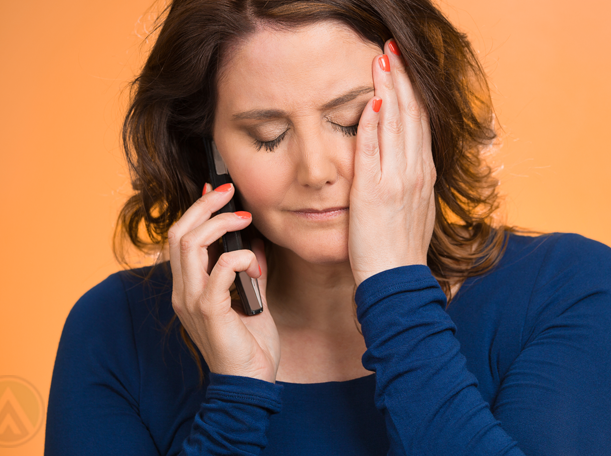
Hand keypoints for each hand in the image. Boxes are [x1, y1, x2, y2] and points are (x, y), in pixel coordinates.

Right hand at [167, 182, 279, 382]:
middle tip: (229, 192)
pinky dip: (240, 258)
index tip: (217, 191)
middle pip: (179, 233)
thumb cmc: (249, 344)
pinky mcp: (209, 311)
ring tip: (245, 219)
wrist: (249, 384)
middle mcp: (183, 291)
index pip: (180, 238)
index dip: (196, 210)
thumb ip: (248, 271)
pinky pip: (219, 270)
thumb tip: (254, 242)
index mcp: (188, 287)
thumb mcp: (250, 299)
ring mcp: (191, 301)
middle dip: (204, 206)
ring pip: (191, 244)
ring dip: (220, 224)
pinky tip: (256, 264)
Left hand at [348, 39, 436, 286]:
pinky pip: (373, 149)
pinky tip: (371, 100)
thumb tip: (407, 162)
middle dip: (402, 79)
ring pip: (397, 124)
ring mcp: (398, 179)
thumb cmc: (400, 247)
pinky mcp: (375, 190)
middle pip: (412, 115)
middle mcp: (415, 171)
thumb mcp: (415, 208)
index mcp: (423, 174)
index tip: (403, 69)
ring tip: (383, 61)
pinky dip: (373, 122)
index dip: (412, 93)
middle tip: (393, 50)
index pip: (420, 122)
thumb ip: (411, 181)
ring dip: (389, 90)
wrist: (397, 280)